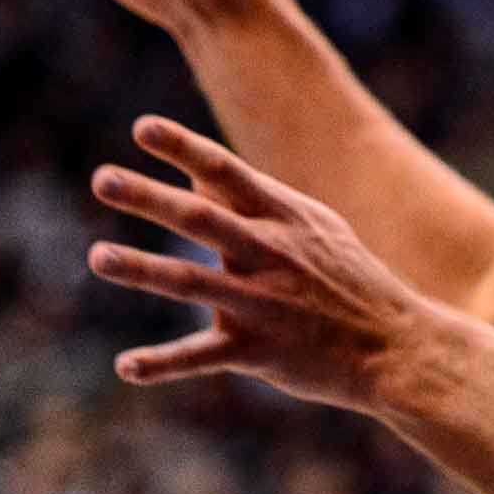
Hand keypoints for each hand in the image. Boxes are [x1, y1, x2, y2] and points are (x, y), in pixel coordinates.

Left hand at [87, 115, 430, 413]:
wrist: (396, 344)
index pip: (228, 172)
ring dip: (141, 268)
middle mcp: (272, 253)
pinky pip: (202, 356)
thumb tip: (193, 171)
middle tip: (101, 177)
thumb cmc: (349, 280)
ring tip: (97, 255)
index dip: (184, 147)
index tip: (141, 127)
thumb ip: (254, 202)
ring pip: (191, 281)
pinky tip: (126, 366)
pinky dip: (162, 363)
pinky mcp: (259, 350)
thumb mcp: (314, 229)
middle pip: (201, 218)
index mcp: (286, 218)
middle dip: (149, 197)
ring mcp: (264, 302)